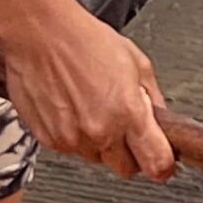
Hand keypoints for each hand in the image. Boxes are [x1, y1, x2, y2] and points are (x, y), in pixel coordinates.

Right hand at [0, 0, 174, 178]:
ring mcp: (72, 139)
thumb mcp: (137, 62)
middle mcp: (100, 132)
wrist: (39, 34)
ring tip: (92, 106)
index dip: (163, 164)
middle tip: (125, 127)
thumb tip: (160, 120)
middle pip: (126, 169)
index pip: (156, 163)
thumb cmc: (84, 40)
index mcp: (128, 113)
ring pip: (97, 159)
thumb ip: (154, 98)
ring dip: (100, 142)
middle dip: (130, 153)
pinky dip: (75, 135)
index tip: (163, 160)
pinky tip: (72, 106)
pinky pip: (71, 149)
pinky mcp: (49, 140)